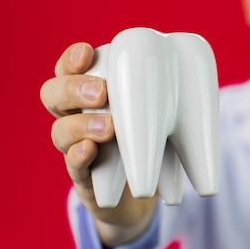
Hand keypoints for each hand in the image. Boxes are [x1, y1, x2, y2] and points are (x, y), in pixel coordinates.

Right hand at [40, 42, 156, 247]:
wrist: (142, 195)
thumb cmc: (151, 141)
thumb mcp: (157, 111)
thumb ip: (163, 90)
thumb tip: (196, 63)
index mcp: (92, 93)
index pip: (69, 69)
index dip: (71, 59)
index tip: (88, 53)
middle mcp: (76, 116)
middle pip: (53, 94)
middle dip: (73, 89)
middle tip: (102, 92)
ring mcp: (76, 147)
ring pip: (60, 131)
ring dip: (82, 126)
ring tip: (109, 128)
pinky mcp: (84, 178)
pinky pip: (73, 166)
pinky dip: (79, 157)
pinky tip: (90, 150)